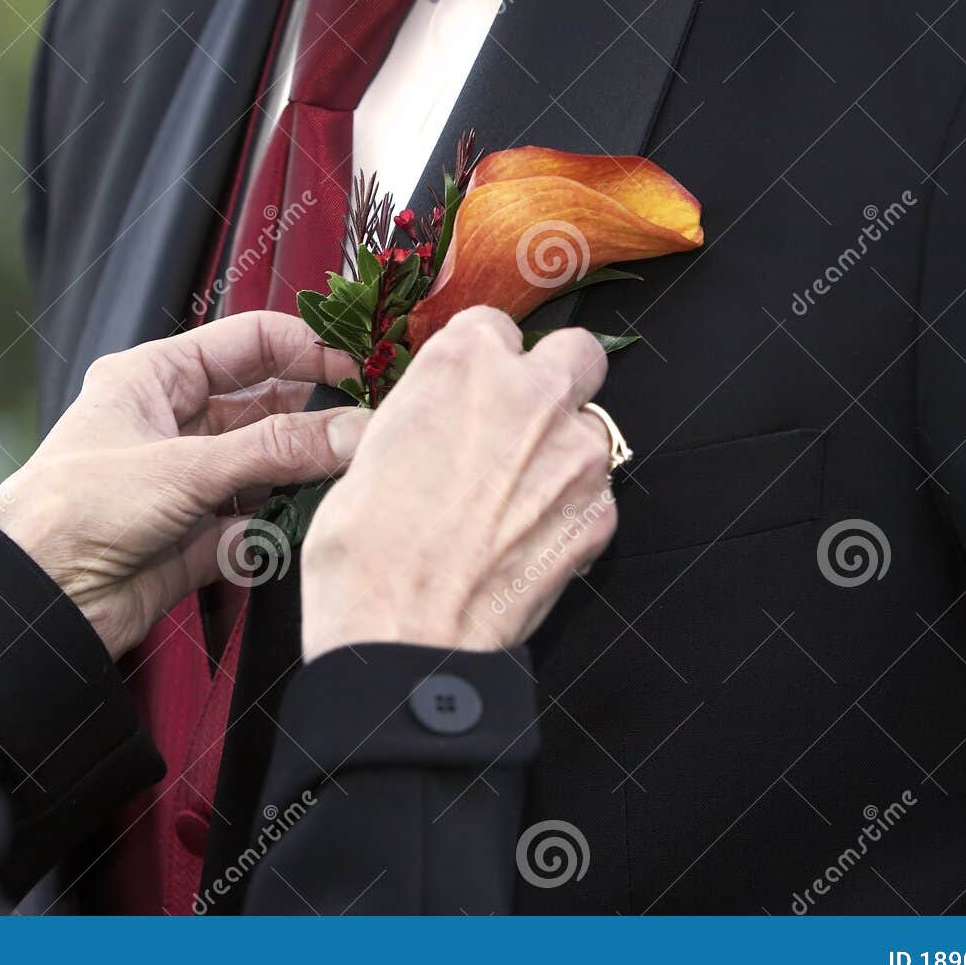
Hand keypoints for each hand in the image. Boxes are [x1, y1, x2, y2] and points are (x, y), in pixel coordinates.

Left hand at [0, 313, 368, 659]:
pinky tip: (297, 527)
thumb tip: (350, 429)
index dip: (305, 348)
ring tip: (347, 473)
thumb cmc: (70, 511)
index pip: (247, 344)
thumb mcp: (182, 467)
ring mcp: (186, 483)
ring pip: (268, 467)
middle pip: (266, 406)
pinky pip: (257, 525)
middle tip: (367, 425)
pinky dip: (277, 529)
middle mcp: (171, 425)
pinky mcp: (197, 539)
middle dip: (315, 416)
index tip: (358, 366)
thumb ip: (275, 450)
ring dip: (303, 474)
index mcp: (152, 379)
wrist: (34, 602)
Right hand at [300, 307, 617, 661]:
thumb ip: (423, 417)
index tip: (470, 389)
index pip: (493, 326)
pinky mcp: (599, 515)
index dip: (481, 361)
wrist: (401, 638)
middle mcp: (530, 395)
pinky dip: (570, 513)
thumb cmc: (365, 555)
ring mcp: (576, 455)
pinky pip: (596, 496)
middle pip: (575, 354)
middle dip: (554, 379)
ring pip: (592, 428)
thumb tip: (435, 422)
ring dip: (563, 452)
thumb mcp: (368, 456)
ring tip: (514, 500)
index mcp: (463, 364)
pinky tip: (526, 542)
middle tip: (519, 420)